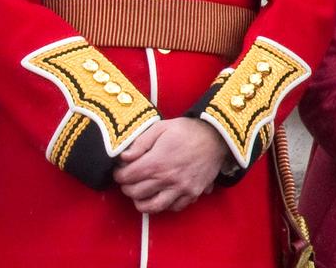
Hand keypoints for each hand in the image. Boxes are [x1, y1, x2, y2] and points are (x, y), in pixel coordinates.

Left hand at [113, 117, 230, 212]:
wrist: (216, 136)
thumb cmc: (187, 130)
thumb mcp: (161, 127)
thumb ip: (140, 143)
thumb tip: (124, 157)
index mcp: (157, 162)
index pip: (127, 177)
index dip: (119, 175)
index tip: (120, 171)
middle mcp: (167, 179)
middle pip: (136, 193)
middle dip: (127, 187)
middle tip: (128, 181)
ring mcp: (181, 188)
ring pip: (152, 207)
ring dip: (141, 202)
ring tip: (140, 195)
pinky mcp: (193, 193)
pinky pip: (173, 208)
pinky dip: (163, 205)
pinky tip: (160, 196)